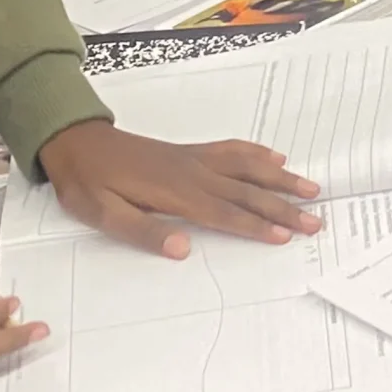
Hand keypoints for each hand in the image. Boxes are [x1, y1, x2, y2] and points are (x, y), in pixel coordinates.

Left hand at [38, 120, 321, 259]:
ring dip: (280, 179)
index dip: (255, 226)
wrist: (76, 142)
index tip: (285, 235)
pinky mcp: (190, 152)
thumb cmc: (88, 184)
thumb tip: (181, 249)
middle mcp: (193, 172)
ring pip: (247, 168)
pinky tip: (275, 159)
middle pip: (246, 192)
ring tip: (311, 188)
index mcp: (174, 192)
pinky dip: (257, 154)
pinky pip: (232, 150)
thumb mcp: (103, 215)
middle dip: (283, 207)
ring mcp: (194, 159)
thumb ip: (143, 232)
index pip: (224, 213)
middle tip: (314, 221)